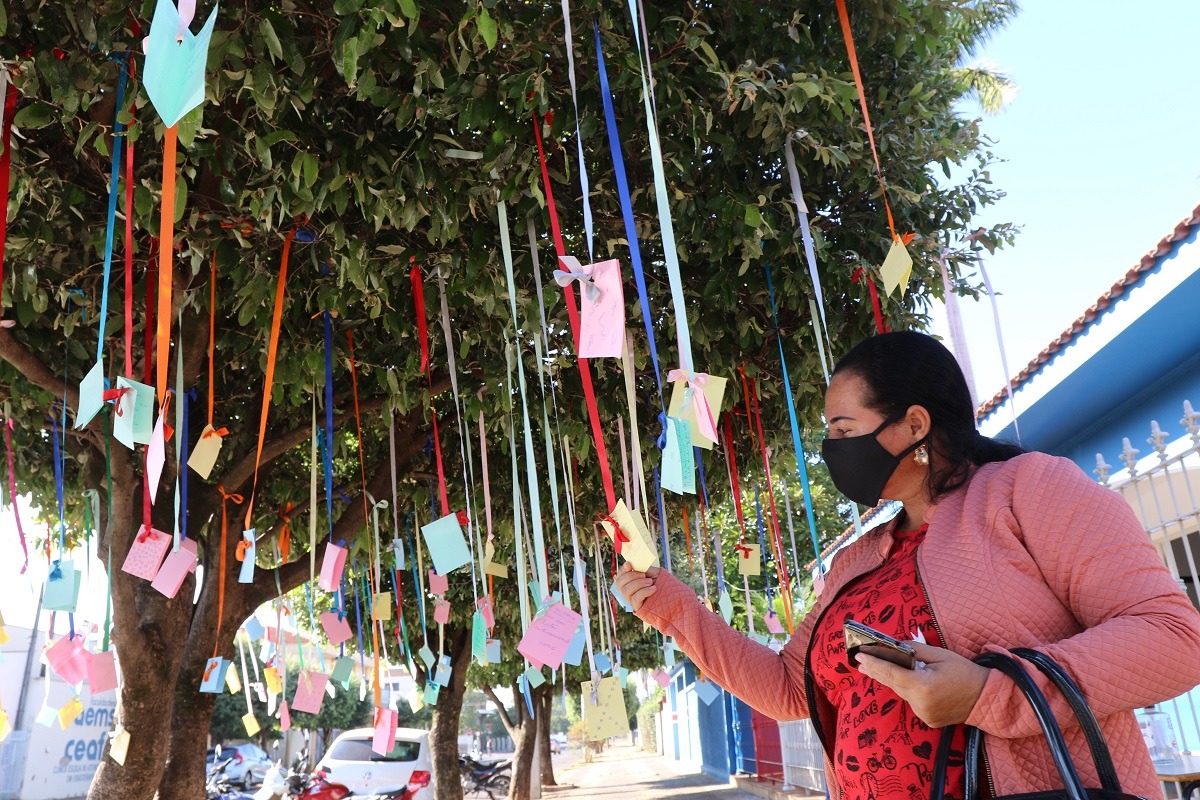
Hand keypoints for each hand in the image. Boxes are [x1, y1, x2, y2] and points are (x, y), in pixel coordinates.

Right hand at [614, 562, 661, 611]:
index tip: (629, 564)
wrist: (671, 594)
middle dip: (630, 576)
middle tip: (644, 575)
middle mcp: (627, 591)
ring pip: (626, 591)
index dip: (622, 570)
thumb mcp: (651, 571)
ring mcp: (631, 600)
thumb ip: (642, 568)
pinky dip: (644, 592)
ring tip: (650, 582)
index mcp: (629, 581)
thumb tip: (633, 562)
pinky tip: (653, 588)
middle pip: (619, 584)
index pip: (619, 576)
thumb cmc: (660, 582)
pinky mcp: (637, 607)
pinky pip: (635, 599)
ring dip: (639, 584)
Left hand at [855, 642, 989, 728]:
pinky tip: (908, 682)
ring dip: (893, 681)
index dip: (874, 664)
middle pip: (893, 684)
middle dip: (876, 671)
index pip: (892, 673)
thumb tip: (895, 646)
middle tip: (861, 662)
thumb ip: (915, 650)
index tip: (860, 656)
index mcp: (923, 685)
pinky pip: (912, 702)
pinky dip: (908, 691)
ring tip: (878, 668)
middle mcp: (920, 702)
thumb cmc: (963, 672)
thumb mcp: (940, 654)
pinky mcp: (927, 719)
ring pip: (902, 693)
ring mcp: (923, 714)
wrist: (985, 698)